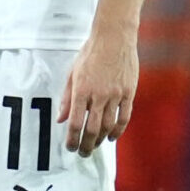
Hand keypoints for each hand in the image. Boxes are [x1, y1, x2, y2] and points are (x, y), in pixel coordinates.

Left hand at [59, 28, 137, 154]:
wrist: (114, 37)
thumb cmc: (90, 53)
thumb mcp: (73, 73)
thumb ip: (67, 98)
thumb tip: (61, 119)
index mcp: (81, 90)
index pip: (76, 123)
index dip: (72, 140)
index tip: (70, 148)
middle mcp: (98, 94)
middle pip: (92, 129)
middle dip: (86, 145)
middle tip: (82, 153)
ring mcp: (115, 94)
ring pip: (108, 126)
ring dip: (100, 140)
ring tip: (94, 146)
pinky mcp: (129, 92)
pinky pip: (124, 117)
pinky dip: (118, 130)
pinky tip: (111, 137)